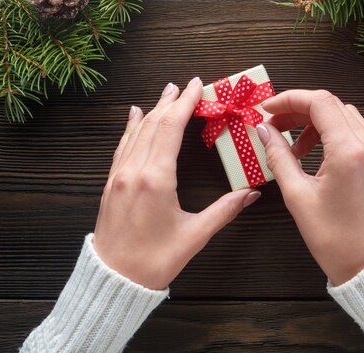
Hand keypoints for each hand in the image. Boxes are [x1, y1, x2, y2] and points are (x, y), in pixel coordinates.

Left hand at [93, 78, 260, 289]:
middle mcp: (134, 171)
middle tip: (186, 84)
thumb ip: (225, 210)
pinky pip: (122, 146)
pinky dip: (131, 127)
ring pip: (136, 132)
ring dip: (152, 110)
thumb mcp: (195, 235)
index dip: (185, 104)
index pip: (170, 129)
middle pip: (153, 124)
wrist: (113, 280)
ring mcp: (119, 176)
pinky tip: (133, 116)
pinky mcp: (111, 184)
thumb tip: (252, 193)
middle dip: (171, 101)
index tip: (196, 86)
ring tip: (166, 92)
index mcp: (156, 179)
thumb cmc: (154, 261)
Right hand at [258, 90, 363, 285]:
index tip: (268, 109)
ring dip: (317, 123)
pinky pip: (358, 135)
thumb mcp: (297, 195)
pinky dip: (334, 136)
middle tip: (275, 126)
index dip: (289, 99)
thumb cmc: (332, 237)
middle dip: (300, 110)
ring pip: (346, 118)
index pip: (319, 103)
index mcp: (350, 151)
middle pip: (333, 106)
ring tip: (295, 148)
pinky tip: (316, 156)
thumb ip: (279, 156)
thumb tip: (264, 131)